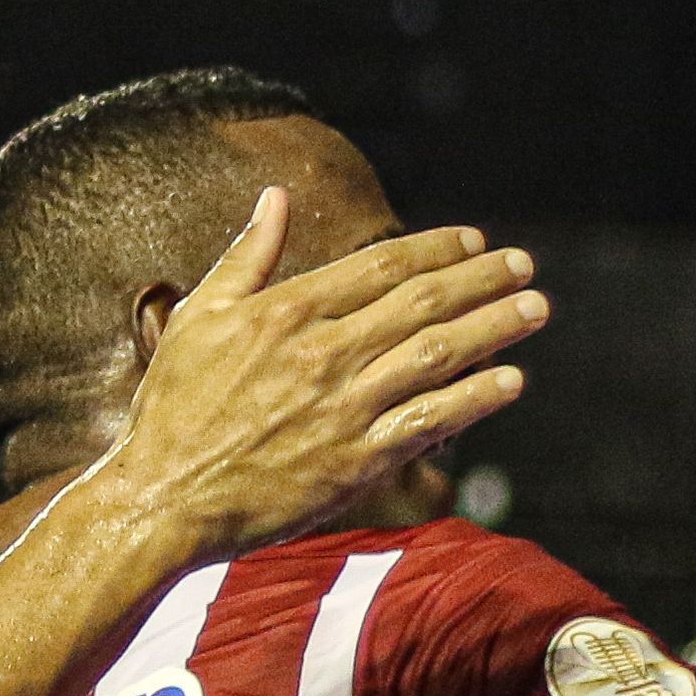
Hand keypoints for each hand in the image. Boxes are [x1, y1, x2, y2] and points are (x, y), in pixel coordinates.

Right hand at [90, 194, 549, 566]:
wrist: (161, 498)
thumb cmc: (172, 407)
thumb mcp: (198, 317)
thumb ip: (246, 256)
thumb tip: (274, 197)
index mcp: (286, 312)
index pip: (381, 265)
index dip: (436, 247)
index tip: (473, 239)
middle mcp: (323, 353)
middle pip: (422, 302)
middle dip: (482, 278)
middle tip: (523, 265)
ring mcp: (343, 408)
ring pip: (437, 354)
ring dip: (494, 327)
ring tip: (534, 309)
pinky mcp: (354, 461)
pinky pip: (429, 422)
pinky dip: (474, 399)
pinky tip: (509, 381)